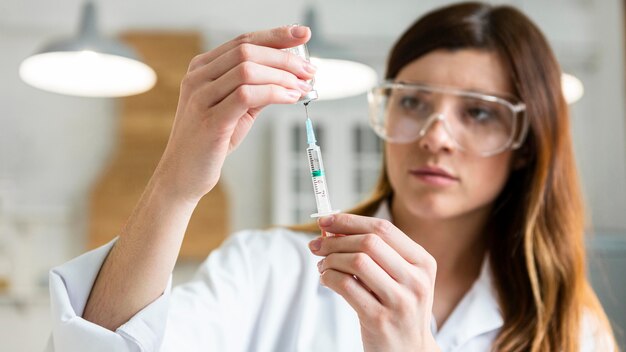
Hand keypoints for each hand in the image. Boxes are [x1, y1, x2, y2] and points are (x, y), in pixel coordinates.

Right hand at [154, 25, 315, 202]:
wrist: (183, 175)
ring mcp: (201, 97)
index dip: (276, 36)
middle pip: (247, 51)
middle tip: (309, 69)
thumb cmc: (210, 142)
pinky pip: (247, 96)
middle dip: (284, 57)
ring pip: (248, 70)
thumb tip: (291, 75)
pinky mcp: (211, 120)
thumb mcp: (236, 109)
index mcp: (202, 68)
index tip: (302, 35)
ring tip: (302, 87)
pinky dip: (275, 93)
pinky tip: (290, 98)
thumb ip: (257, 89)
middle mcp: (198, 77)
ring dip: (283, 76)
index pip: (243, 41)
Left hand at [309, 214, 440, 351]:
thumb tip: (333, 228)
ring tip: (323, 265)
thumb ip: (375, 252)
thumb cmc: (398, 308)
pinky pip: (347, 286)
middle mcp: (416, 280)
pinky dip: (329, 277)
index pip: (383, 228)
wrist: (409, 351)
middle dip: (336, 239)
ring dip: (331, 259)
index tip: (326, 220)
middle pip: (369, 242)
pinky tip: (326, 279)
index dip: (350, 221)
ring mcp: (400, 301)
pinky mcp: (380, 319)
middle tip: (317, 244)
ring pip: (357, 261)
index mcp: (423, 262)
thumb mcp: (399, 277)